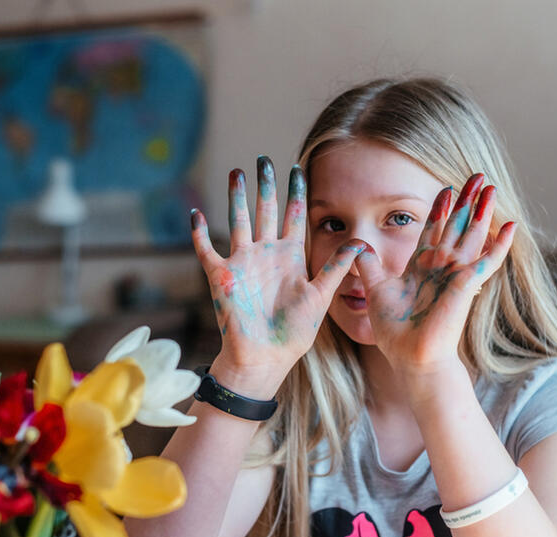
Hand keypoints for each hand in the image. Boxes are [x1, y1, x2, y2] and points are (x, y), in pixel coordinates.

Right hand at [191, 157, 364, 390]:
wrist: (266, 358)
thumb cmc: (294, 332)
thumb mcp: (321, 297)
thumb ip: (337, 268)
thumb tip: (360, 243)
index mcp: (290, 257)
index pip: (294, 216)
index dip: (296, 193)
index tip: (298, 168)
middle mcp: (266, 254)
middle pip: (265, 210)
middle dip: (266, 185)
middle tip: (264, 159)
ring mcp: (243, 263)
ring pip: (239, 221)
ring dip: (237, 198)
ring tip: (236, 172)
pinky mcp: (222, 277)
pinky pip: (207, 251)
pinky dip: (199, 234)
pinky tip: (195, 215)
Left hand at [355, 173, 515, 373]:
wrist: (409, 355)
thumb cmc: (395, 330)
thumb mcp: (377, 289)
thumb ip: (369, 267)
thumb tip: (357, 246)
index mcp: (422, 266)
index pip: (433, 230)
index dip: (439, 211)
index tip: (446, 190)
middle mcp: (441, 266)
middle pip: (457, 226)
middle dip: (466, 201)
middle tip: (477, 177)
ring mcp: (455, 274)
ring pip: (473, 235)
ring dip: (483, 211)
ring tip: (491, 188)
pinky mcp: (466, 284)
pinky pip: (487, 260)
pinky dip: (500, 243)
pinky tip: (511, 225)